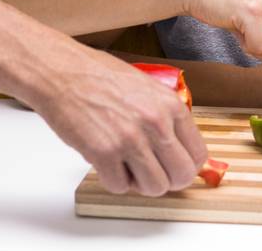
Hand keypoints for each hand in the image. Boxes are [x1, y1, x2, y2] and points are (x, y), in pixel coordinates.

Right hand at [29, 44, 205, 196]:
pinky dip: (114, 181)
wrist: (63, 73)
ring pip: (154, 187)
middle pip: (180, 176)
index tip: (175, 167)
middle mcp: (155, 123)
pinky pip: (120, 187)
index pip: (198, 154)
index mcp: (170, 105)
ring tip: (128, 168)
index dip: (186, 166)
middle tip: (153, 174)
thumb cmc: (99, 76)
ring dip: (141, 184)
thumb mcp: (147, 88)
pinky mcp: (104, 154)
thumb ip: (165, 115)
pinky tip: (107, 163)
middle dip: (168, 180)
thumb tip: (177, 146)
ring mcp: (130, 140)